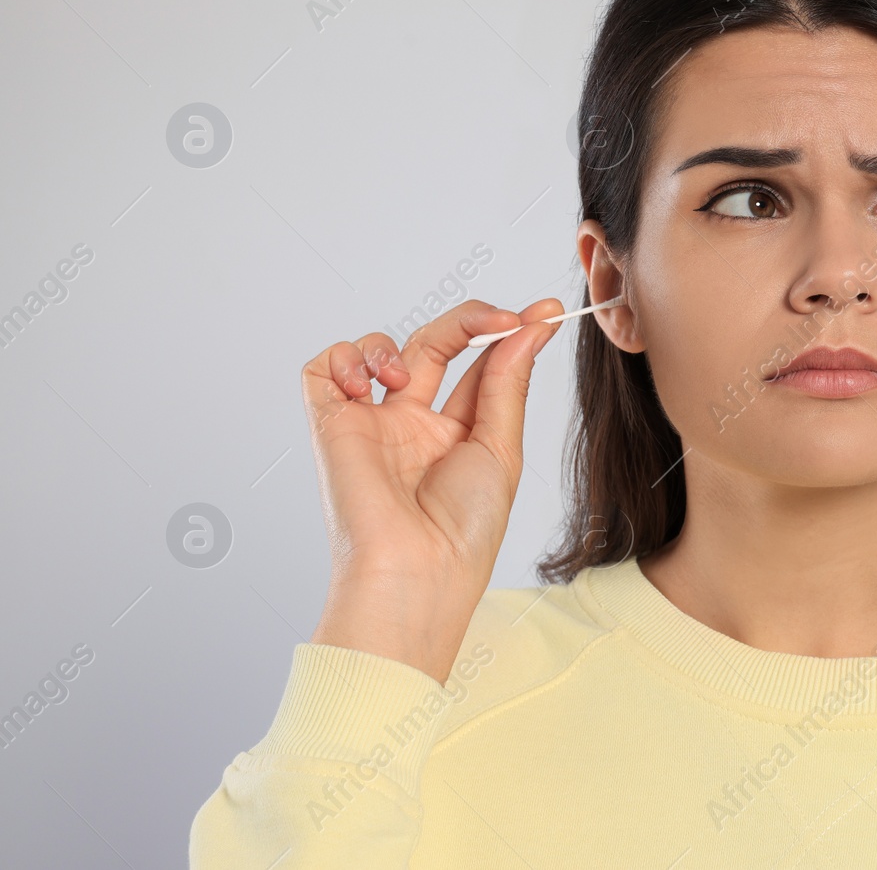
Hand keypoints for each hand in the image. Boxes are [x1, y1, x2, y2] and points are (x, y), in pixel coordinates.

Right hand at [300, 298, 564, 684]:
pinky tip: (371, 383)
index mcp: (456, 434)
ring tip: (408, 377)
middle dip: (469, 322)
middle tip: (503, 318)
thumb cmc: (463, 529)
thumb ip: (507, 383)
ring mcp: (371, 424)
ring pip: (377, 350)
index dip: (509, 333)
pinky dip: (343, 358)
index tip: (545, 312)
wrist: (417, 574)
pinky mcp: (331, 427)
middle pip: (434, 346)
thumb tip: (532, 328)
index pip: (480, 366)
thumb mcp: (499, 449)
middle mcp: (412, 425)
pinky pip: (321, 371)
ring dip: (397, 343)